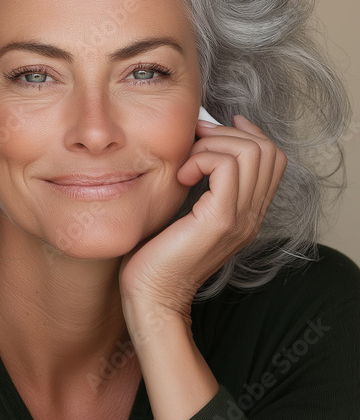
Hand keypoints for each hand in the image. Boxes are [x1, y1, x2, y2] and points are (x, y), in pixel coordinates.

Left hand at [118, 115, 287, 314]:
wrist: (152, 296)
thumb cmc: (156, 254)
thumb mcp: (186, 211)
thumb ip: (200, 185)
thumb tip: (196, 143)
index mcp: (248, 212)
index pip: (273, 157)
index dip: (245, 133)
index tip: (209, 130)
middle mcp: (253, 215)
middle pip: (267, 150)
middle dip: (226, 133)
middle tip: (193, 143)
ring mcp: (241, 218)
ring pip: (251, 152)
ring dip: (212, 144)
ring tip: (185, 164)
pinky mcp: (220, 220)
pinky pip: (226, 166)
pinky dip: (200, 159)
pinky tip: (180, 177)